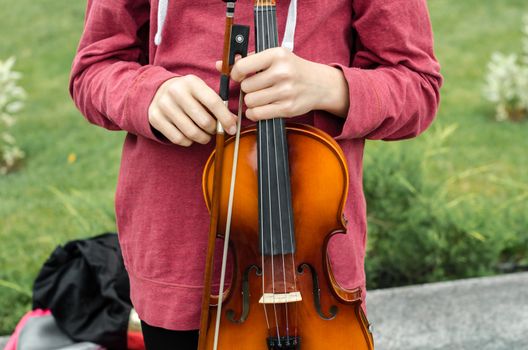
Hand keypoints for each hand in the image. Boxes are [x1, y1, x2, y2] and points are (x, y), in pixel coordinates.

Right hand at [148, 75, 236, 146]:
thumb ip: (219, 104)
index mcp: (192, 82)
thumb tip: (233, 122)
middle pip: (204, 121)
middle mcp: (176, 92)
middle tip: (215, 130)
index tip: (232, 129)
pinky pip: (178, 139)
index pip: (214, 102)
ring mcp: (164, 105)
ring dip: (203, 138)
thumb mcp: (202, 92)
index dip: (226, 118)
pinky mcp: (155, 118)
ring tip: (204, 134)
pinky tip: (189, 135)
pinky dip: (188, 141)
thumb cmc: (188, 94)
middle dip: (214, 130)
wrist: (158, 91)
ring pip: (192, 133)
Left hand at [223, 47, 348, 120]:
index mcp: (276, 55)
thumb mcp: (274, 57)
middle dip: (248, 89)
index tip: (239, 76)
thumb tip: (220, 65)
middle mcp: (281, 72)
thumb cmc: (293, 69)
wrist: (320, 84)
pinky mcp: (287, 108)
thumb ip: (248, 60)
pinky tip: (261, 107)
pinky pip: (258, 114)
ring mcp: (285, 92)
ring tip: (261, 96)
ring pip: (250, 101)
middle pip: (246, 87)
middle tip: (257, 87)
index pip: (243, 66)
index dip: (236, 74)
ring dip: (251, 102)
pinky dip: (255, 113)